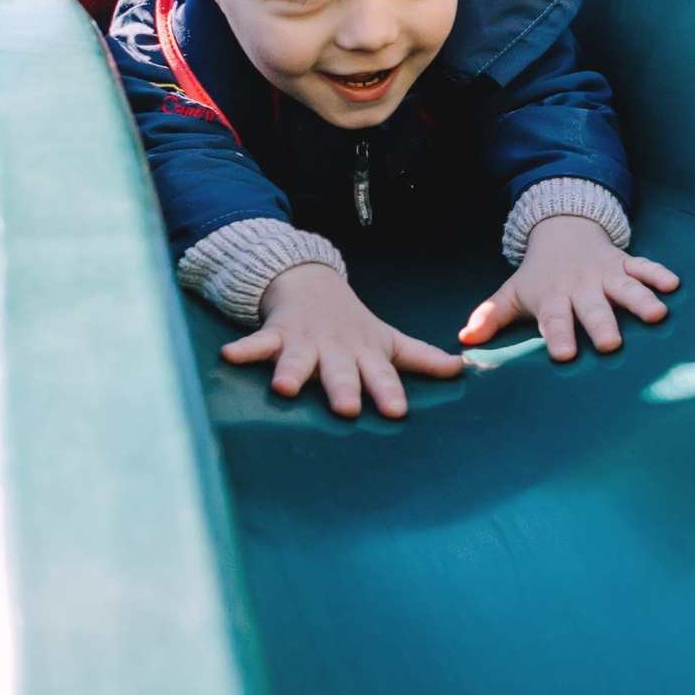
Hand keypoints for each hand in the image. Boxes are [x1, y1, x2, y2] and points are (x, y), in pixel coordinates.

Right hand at [223, 261, 462, 417]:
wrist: (311, 283)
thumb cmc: (353, 325)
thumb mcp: (388, 340)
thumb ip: (422, 358)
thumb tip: (464, 368)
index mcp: (364, 354)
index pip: (381, 376)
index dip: (388, 392)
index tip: (395, 411)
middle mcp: (335, 351)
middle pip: (339, 372)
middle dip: (342, 388)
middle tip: (345, 408)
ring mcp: (304, 342)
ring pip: (297, 360)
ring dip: (292, 371)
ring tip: (286, 387)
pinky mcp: (276, 334)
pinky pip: (258, 344)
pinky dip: (244, 350)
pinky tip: (229, 357)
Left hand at [462, 216, 679, 363]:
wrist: (562, 232)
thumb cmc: (538, 276)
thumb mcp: (512, 293)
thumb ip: (491, 317)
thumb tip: (464, 339)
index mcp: (553, 297)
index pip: (554, 319)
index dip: (558, 335)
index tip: (563, 355)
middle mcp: (581, 287)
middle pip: (593, 308)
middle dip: (602, 324)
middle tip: (611, 344)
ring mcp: (606, 274)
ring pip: (625, 288)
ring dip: (640, 300)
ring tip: (657, 315)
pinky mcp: (626, 264)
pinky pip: (644, 267)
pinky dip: (659, 274)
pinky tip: (674, 285)